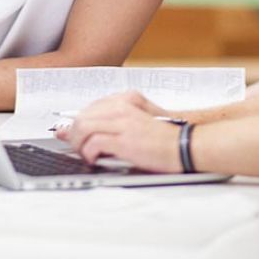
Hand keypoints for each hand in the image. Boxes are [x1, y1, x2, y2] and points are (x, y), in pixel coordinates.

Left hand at [55, 91, 181, 172]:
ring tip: (87, 155)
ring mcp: (123, 122)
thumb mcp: (137, 122)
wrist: (187, 147)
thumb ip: (108, 122)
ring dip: (79, 144)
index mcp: (126, 99)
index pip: (90, 108)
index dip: (77, 123)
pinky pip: (93, 143)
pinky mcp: (125, 139)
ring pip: (83, 127)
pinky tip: (94, 159)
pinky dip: (88, 153)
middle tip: (80, 149)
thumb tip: (74, 129)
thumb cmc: (164, 138)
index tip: (71, 134)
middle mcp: (123, 106)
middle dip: (74, 135)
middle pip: (82, 116)